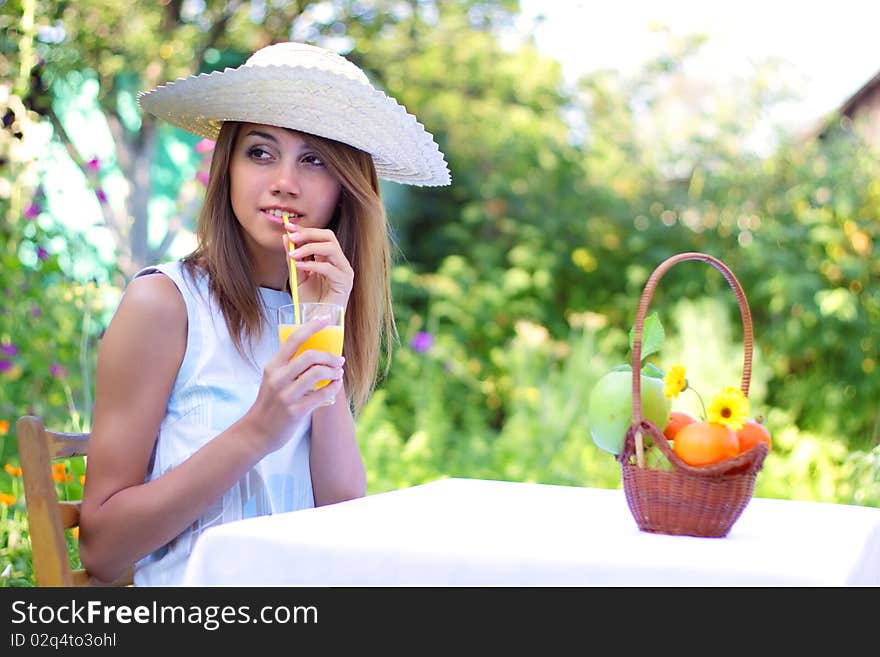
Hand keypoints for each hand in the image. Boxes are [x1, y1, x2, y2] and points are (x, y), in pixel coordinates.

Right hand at [242, 316, 344, 454]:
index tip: (326, 319)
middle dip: (330, 356)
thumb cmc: (270, 403)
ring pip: (317, 374)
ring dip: (333, 371)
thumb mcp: (273, 379)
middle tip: (339, 359)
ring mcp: (286, 395)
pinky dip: (333, 388)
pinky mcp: (295, 411)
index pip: (294, 339)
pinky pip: (321, 395)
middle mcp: (278, 378)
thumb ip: (289, 366)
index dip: (312, 326)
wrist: (257, 432)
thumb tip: (316, 353)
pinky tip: (336, 385)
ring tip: (338, 373)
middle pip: (310, 356)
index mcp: (273, 366)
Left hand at [283, 228, 352, 308]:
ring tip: (293, 255)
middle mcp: (339, 263)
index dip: (305, 229)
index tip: (288, 226)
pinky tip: (300, 267)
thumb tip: (286, 237)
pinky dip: (313, 265)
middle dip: (309, 234)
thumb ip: (293, 258)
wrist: (314, 323)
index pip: (321, 236)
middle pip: (329, 236)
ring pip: (331, 248)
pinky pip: (330, 268)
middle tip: (291, 237)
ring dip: (309, 247)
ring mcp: (345, 272)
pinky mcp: (345, 283)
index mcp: (329, 259)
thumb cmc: (308, 302)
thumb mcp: (296, 276)